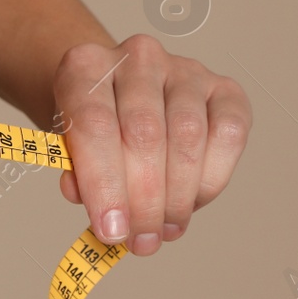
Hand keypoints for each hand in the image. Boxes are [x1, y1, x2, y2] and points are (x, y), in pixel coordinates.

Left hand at [51, 34, 251, 255]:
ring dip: (178, 197)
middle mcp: (137, 57)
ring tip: (164, 229)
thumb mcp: (68, 147)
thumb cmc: (91, 127)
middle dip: (144, 200)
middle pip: (144, 134)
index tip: (110, 231)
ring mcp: (184, 69)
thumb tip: (100, 211)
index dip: (104, 183)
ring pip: (188, 137)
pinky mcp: (224, 87)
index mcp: (85, 67)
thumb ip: (77, 174)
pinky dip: (212, 178)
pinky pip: (228, 134)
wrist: (116, 95)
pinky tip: (193, 202)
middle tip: (141, 240)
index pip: (93, 124)